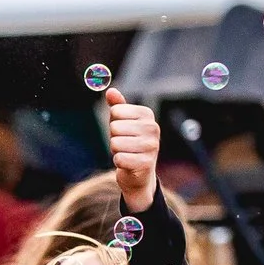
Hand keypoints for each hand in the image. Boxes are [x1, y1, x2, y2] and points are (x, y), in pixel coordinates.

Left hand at [104, 89, 160, 213]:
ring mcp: (151, 146)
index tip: (123, 131)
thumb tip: (110, 91)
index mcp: (147, 114)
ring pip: (115, 143)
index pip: (116, 111)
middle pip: (115, 127)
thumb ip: (117, 106)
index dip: (114, 123)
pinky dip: (119, 162)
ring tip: (126, 153)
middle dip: (114, 138)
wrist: (139, 173)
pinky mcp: (146, 163)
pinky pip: (119, 159)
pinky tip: (128, 164)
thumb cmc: (129, 143)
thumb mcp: (122, 122)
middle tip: (124, 145)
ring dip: (116, 151)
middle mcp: (153, 128)